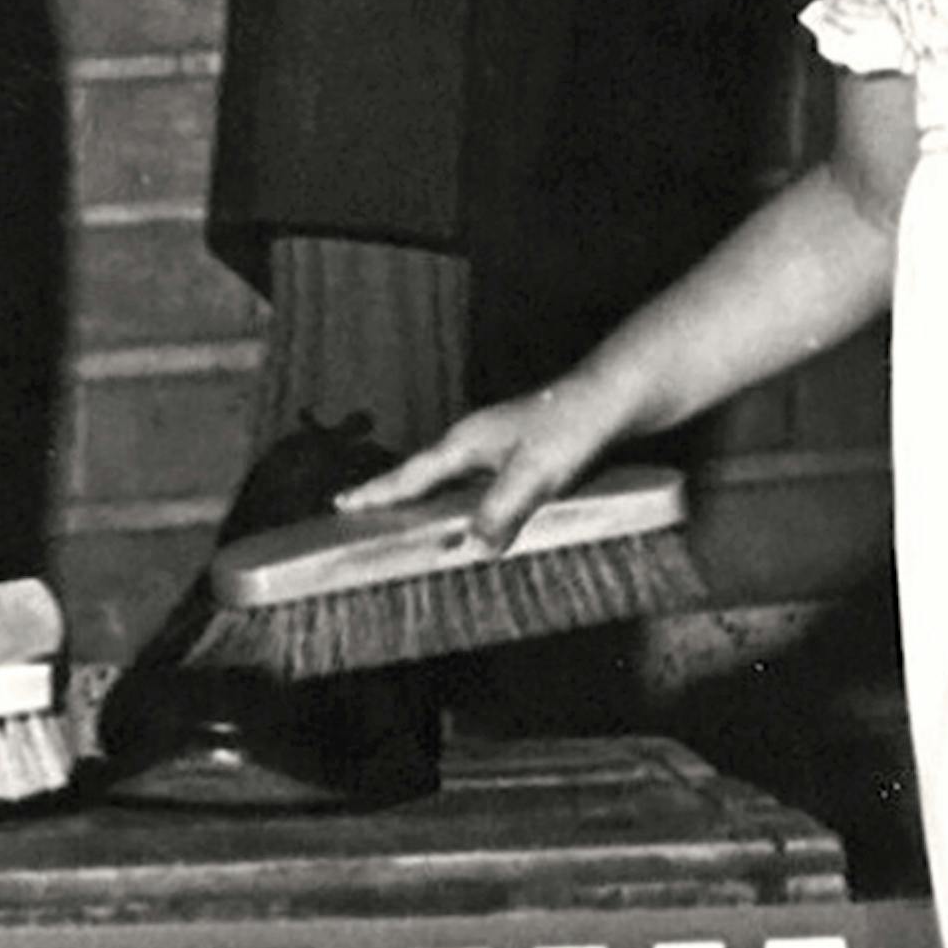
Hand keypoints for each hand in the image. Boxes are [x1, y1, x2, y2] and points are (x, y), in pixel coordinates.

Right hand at [338, 373, 630, 553]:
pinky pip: (469, 480)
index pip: (411, 475)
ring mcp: (491, 443)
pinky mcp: (512, 451)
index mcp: (465, 443)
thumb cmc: (569, 429)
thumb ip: (500, 511)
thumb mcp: (532, 475)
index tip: (341, 502)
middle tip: (355, 510)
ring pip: (445, 476)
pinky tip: (462, 512)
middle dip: (389, 493)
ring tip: (399, 517)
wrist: (606, 400)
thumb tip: (472, 547)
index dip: (377, 493)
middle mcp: (471, 440)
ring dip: (421, 496)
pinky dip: (453, 497)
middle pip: (420, 473)